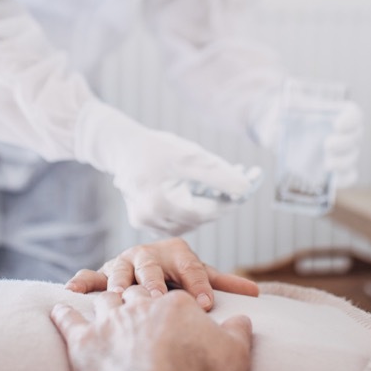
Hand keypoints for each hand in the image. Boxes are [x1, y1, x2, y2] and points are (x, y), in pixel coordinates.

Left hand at [50, 287, 253, 370]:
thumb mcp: (235, 353)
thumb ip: (239, 332)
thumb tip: (244, 319)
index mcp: (175, 303)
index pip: (172, 295)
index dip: (173, 303)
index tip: (173, 312)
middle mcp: (140, 306)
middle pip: (136, 292)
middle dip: (136, 294)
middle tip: (136, 298)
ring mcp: (109, 322)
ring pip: (103, 300)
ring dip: (102, 299)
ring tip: (100, 299)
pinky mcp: (83, 343)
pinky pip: (68, 320)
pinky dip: (63, 312)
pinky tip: (60, 305)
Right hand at [65, 237, 258, 310]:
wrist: (147, 269)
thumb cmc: (177, 278)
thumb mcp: (200, 277)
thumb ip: (223, 283)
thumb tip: (257, 293)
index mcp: (176, 253)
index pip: (191, 267)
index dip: (198, 285)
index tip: (206, 305)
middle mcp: (148, 254)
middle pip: (152, 266)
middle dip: (155, 281)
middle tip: (158, 297)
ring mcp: (124, 263)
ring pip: (120, 269)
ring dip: (119, 281)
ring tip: (119, 295)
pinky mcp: (102, 274)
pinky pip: (90, 276)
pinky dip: (82, 282)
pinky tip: (73, 291)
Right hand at [76, 101, 255, 233]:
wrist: (121, 147)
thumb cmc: (154, 147)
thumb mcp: (188, 156)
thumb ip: (218, 173)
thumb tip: (246, 188)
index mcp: (156, 204)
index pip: (204, 212)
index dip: (229, 200)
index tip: (249, 185)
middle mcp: (148, 220)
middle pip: (199, 218)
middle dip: (223, 200)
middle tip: (245, 180)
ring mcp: (145, 223)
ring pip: (190, 221)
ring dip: (210, 204)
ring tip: (228, 183)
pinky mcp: (146, 222)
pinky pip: (179, 219)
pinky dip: (194, 207)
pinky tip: (206, 191)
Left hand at [253, 91, 363, 188]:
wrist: (279, 129)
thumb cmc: (284, 116)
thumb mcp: (278, 112)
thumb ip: (277, 118)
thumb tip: (274, 133)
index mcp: (335, 113)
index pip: (354, 114)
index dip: (351, 120)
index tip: (337, 125)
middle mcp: (343, 132)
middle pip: (356, 136)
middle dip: (344, 143)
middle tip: (327, 145)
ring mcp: (340, 152)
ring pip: (352, 157)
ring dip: (343, 162)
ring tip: (327, 165)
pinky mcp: (335, 169)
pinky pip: (348, 176)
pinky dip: (344, 180)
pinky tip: (334, 181)